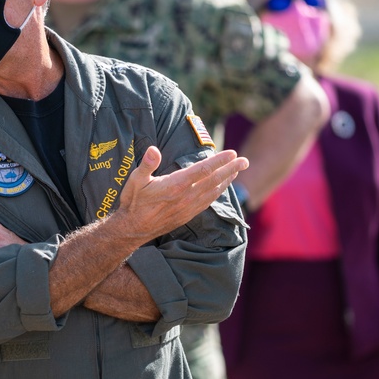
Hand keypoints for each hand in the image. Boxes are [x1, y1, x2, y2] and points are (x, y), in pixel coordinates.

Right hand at [113, 146, 247, 246]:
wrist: (133, 229)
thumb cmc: (134, 202)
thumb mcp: (135, 180)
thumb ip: (147, 164)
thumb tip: (153, 149)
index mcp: (176, 185)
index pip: (203, 170)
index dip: (219, 161)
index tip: (233, 153)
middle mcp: (186, 196)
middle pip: (214, 180)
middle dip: (231, 169)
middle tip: (245, 160)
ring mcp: (189, 207)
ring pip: (214, 191)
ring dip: (227, 180)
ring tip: (237, 170)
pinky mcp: (188, 215)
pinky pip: (208, 202)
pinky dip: (218, 192)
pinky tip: (221, 187)